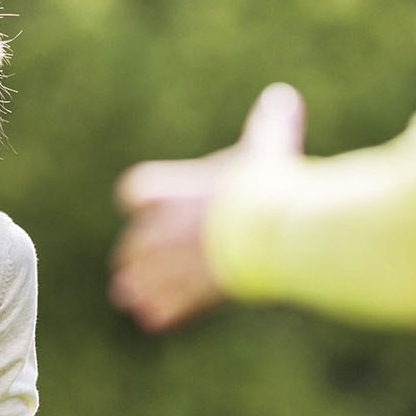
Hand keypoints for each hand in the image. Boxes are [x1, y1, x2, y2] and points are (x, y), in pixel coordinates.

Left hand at [110, 82, 305, 331]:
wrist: (271, 228)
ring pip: (141, 279)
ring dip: (137, 287)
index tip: (146, 205)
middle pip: (133, 243)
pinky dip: (160, 313)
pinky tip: (154, 320)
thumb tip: (286, 95)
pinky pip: (164, 308)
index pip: (135, 192)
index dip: (142, 200)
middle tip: (131, 262)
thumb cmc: (269, 183)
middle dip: (135, 252)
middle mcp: (164, 229)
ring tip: (129, 298)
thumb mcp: (270, 145)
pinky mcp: (190, 294)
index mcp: (173, 191)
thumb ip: (272, 123)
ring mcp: (174, 264)